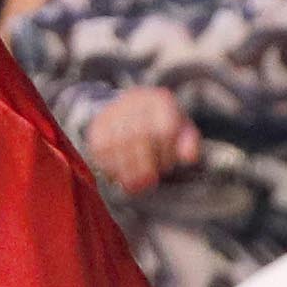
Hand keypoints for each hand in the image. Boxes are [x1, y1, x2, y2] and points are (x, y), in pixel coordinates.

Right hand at [79, 84, 198, 192]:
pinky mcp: (96, 126)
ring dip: (125, 169)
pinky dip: (109, 166)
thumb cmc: (161, 126)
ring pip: (116, 144)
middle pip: (138, 136)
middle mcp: (134, 101)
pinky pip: (100, 149)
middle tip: (148, 183)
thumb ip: (189, 144)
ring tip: (133, 186)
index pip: (164, 130)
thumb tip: (189, 158)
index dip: (166, 154)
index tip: (166, 167)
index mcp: (160, 101)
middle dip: (144, 164)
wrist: (129, 111)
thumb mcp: (180, 131)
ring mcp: (112, 112)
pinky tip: (117, 177)